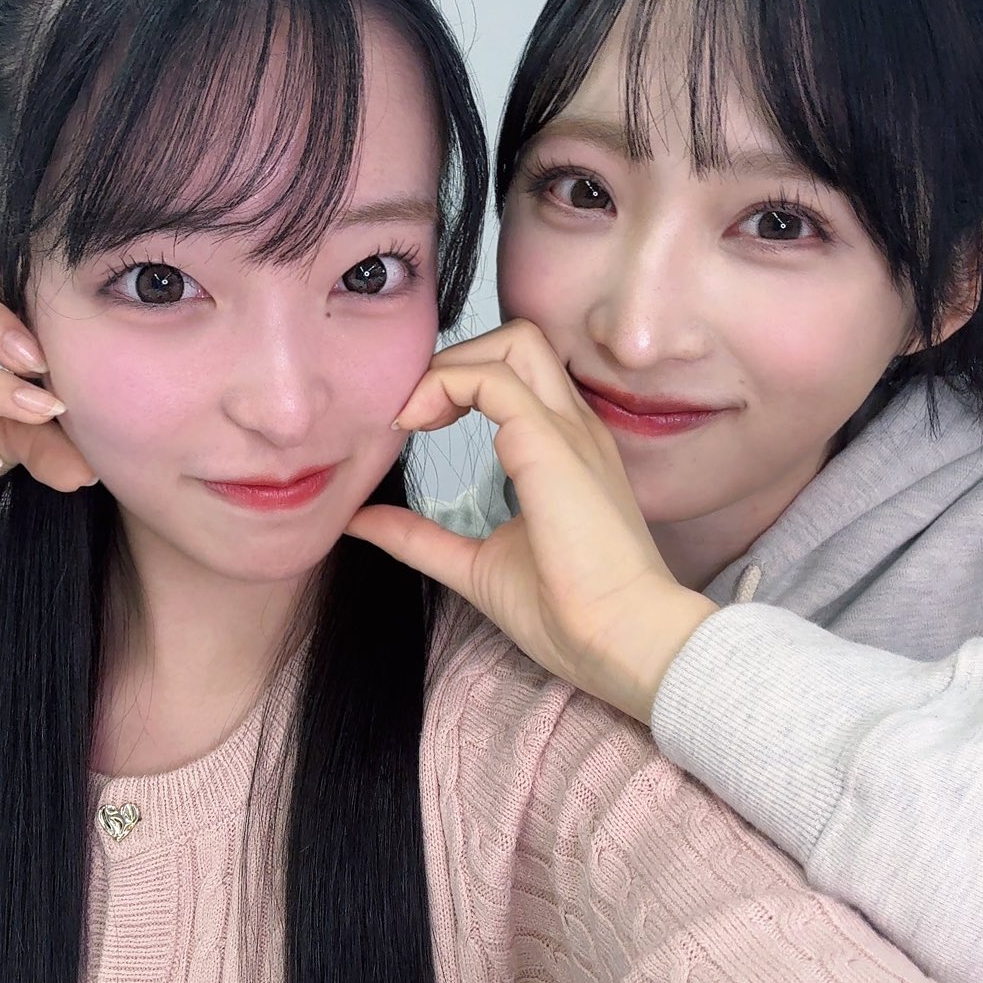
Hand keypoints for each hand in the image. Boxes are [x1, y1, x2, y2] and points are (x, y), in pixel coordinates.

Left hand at [347, 321, 715, 723]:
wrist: (621, 642)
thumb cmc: (569, 613)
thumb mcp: (476, 565)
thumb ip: (421, 538)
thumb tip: (361, 521)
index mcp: (565, 451)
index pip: (517, 375)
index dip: (458, 382)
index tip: (414, 425)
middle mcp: (573, 428)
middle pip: (519, 340)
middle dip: (456, 358)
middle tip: (412, 412)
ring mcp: (567, 431)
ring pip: (512, 341)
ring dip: (451, 366)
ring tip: (411, 417)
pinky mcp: (551, 445)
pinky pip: (494, 381)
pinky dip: (446, 386)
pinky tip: (415, 425)